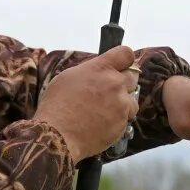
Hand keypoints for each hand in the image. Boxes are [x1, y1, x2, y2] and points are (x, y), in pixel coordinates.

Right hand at [34, 45, 140, 162]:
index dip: (124, 61)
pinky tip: (102, 124)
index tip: (120, 68)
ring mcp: (121, 103)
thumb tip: (98, 73)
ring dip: (123, 105)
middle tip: (109, 94)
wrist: (57, 135)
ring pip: (132, 100)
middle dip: (124, 84)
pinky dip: (118, 121)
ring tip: (105, 113)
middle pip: (133, 77)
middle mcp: (114, 82)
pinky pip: (127, 119)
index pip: (125, 54)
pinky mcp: (123, 122)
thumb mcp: (68, 77)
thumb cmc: (57, 106)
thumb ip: (90, 71)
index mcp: (100, 68)